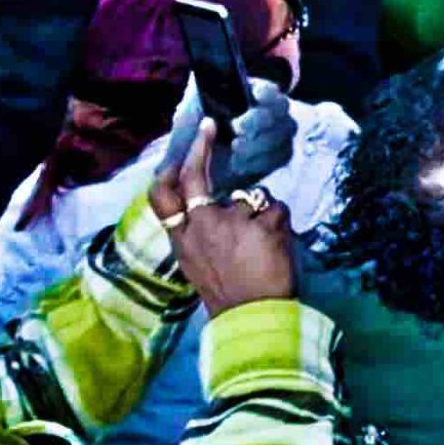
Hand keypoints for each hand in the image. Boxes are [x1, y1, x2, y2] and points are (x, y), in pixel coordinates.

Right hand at [150, 121, 296, 313]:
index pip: (163, 198)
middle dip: (200, 148)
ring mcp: (233, 222)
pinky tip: (277, 247)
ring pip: (251, 197)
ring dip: (260, 215)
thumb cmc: (229, 292)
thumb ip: (199, 233)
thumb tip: (216, 204)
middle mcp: (203, 225)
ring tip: (261, 247)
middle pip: (197, 178)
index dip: (167, 173)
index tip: (172, 155)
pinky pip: (276, 208)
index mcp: (183, 240)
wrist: (253, 317)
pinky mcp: (264, 224)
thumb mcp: (198, 263)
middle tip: (208, 126)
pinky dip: (280, 224)